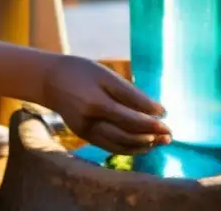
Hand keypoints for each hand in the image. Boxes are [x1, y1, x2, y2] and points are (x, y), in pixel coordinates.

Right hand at [41, 55, 171, 154]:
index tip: (167, 117)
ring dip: (143, 145)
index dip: (150, 120)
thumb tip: (157, 109)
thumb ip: (131, 93)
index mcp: (96, 103)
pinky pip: (110, 147)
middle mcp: (90, 121)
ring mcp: (86, 131)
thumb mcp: (106, 75)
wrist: (50, 80)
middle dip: (150, 135)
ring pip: (119, 145)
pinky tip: (143, 145)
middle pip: (126, 134)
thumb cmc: (82, 72)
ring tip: (161, 141)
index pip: (129, 117)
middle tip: (169, 134)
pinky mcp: (85, 136)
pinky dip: (129, 148)